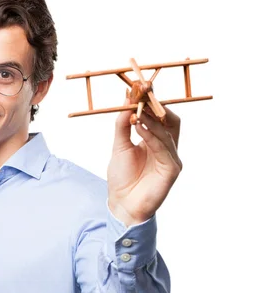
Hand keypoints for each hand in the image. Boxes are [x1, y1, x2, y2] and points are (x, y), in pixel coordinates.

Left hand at [107, 100, 181, 226]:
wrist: (122, 204)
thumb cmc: (122, 178)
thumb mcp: (120, 146)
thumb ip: (123, 124)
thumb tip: (126, 99)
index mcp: (156, 141)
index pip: (159, 116)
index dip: (151, 102)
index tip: (139, 87)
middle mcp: (167, 148)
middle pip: (170, 120)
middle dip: (157, 105)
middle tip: (143, 93)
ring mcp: (171, 158)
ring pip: (166, 131)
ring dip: (151, 119)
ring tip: (136, 111)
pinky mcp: (172, 169)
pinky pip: (163, 147)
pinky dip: (150, 135)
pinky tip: (138, 126)